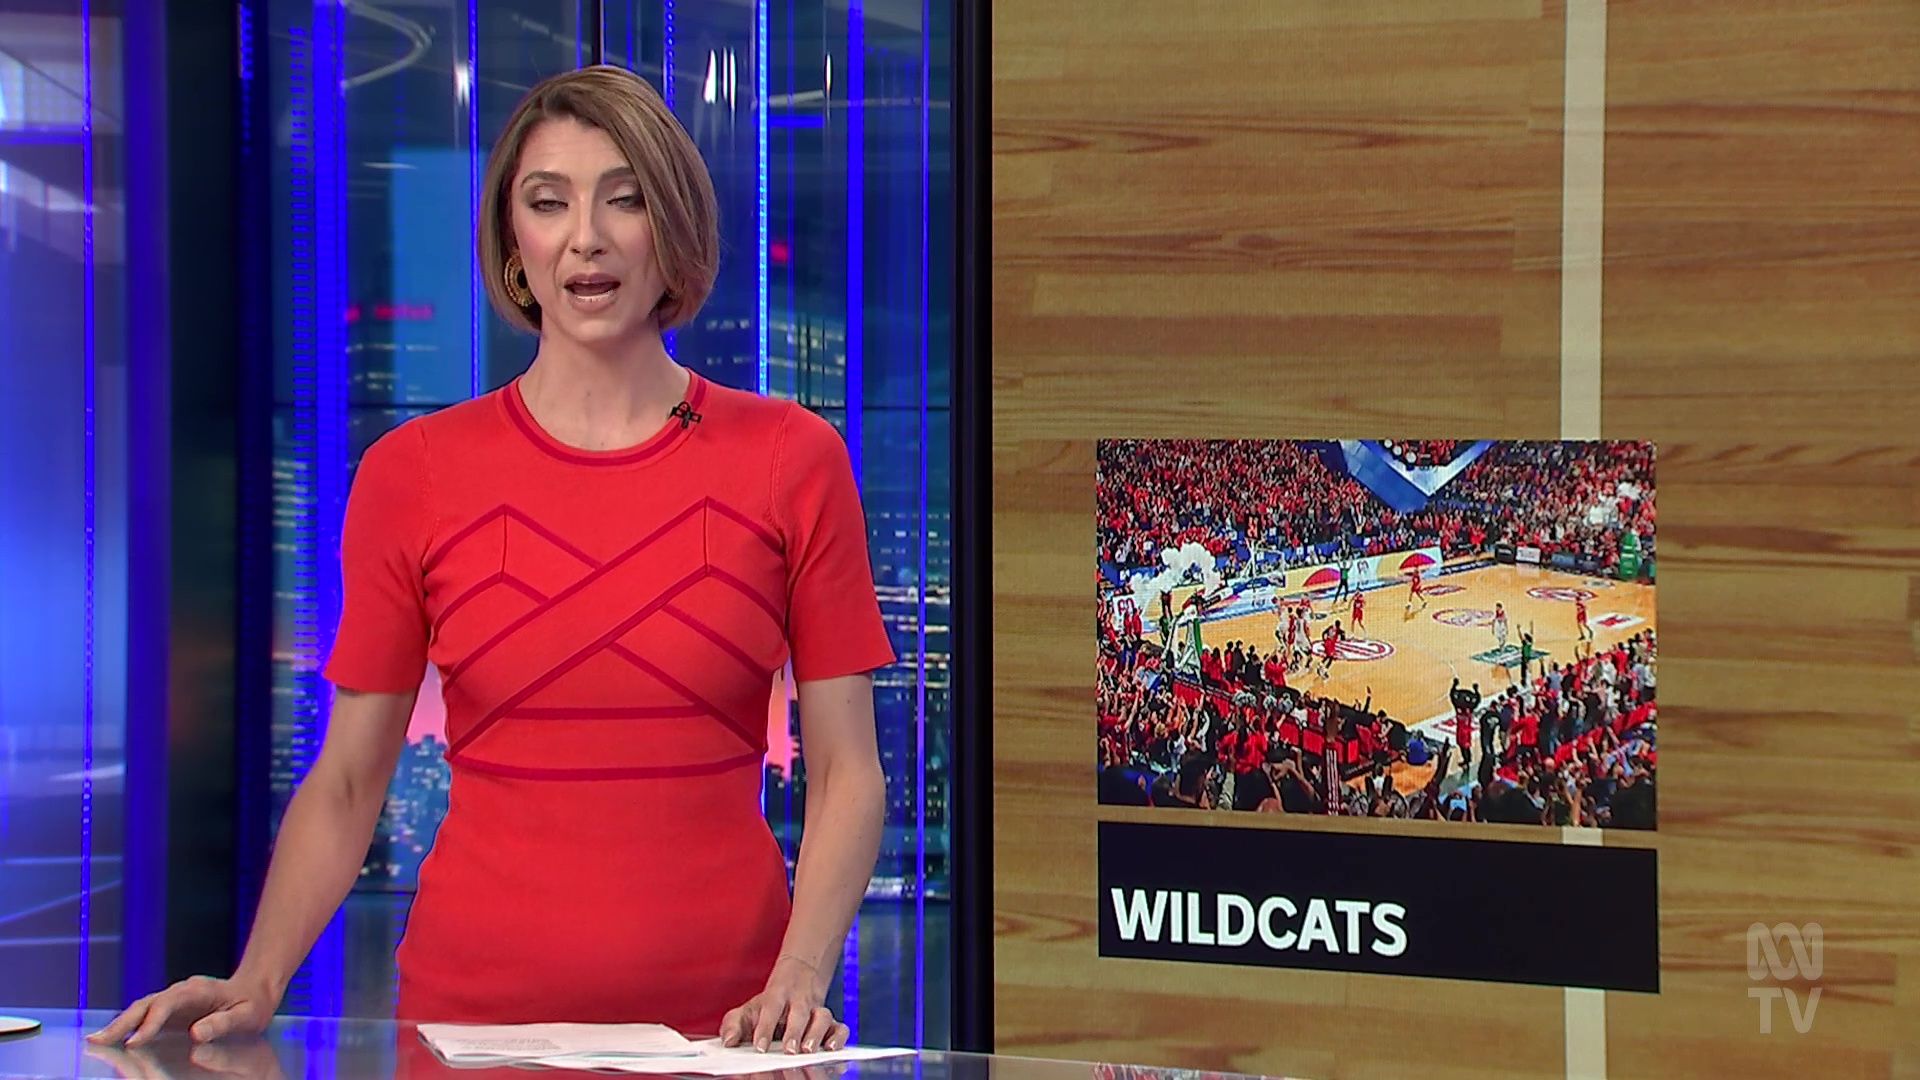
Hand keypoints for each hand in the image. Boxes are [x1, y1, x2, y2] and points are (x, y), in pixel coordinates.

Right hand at [86, 974, 278, 1046]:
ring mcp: (172, 1000)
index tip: (135, 1042)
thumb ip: (222, 1023)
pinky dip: (126, 1028)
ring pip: (140, 1010)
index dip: (150, 1023)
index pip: (167, 1004)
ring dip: (118, 1025)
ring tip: (96, 1043)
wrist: (255, 989)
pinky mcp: (169, 1010)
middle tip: (98, 1041)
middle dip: (122, 1023)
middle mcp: (180, 992)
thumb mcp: (246, 1015)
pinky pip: (143, 1017)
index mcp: (198, 991)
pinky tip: (111, 1040)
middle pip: (146, 1004)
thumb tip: (196, 1034)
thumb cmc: (252, 1004)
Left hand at [720, 956, 846, 1053]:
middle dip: (795, 1032)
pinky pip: (840, 1028)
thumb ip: (733, 1025)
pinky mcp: (831, 1023)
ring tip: (808, 1051)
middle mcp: (798, 1002)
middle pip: (798, 1013)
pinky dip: (839, 1038)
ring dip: (816, 1035)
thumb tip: (729, 1042)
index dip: (765, 1028)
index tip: (759, 1047)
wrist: (799, 976)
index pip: (770, 1010)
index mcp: (775, 997)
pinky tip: (831, 1050)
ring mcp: (816, 1011)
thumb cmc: (770, 1002)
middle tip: (789, 1051)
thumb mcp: (747, 1009)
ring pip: (822, 1017)